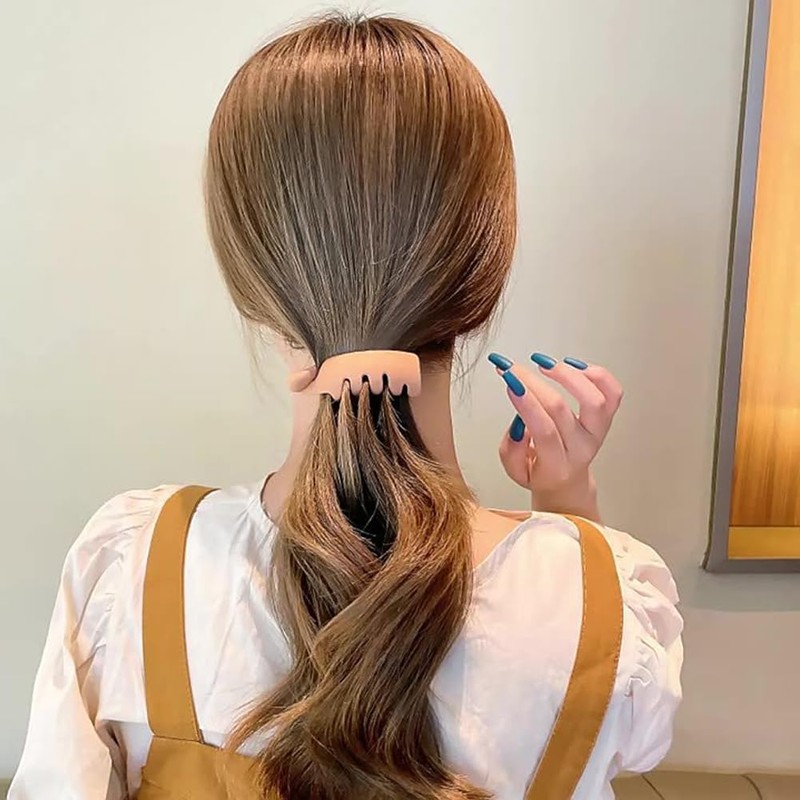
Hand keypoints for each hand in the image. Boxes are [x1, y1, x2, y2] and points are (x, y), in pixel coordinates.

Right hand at [488, 352, 622, 521]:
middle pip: (560, 408)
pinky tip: (572, 366)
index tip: (510, 381)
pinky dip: (596, 374)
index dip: (526, 403)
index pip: (544, 430)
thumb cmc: (541, 472)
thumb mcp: (515, 471)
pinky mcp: (607, 419)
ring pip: (594, 398)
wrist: (567, 481)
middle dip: (532, 383)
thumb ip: (511, 449)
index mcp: (558, 465)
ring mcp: (598, 432)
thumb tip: (518, 421)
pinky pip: (612, 393)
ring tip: (545, 364)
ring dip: (568, 375)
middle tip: (514, 369)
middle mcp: (582, 448)